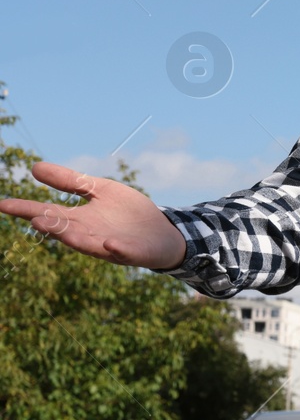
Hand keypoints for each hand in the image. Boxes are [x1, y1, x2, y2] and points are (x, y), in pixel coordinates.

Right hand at [0, 162, 187, 269]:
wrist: (163, 232)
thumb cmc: (128, 213)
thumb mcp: (99, 190)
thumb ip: (70, 181)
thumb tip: (34, 167)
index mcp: (79, 219)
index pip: (48, 212)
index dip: (26, 209)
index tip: (3, 204)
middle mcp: (89, 234)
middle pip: (65, 230)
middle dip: (51, 226)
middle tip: (34, 219)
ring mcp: (110, 245)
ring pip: (89, 244)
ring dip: (76, 240)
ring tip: (63, 233)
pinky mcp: (133, 252)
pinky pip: (124, 253)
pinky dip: (116, 249)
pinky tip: (110, 244)